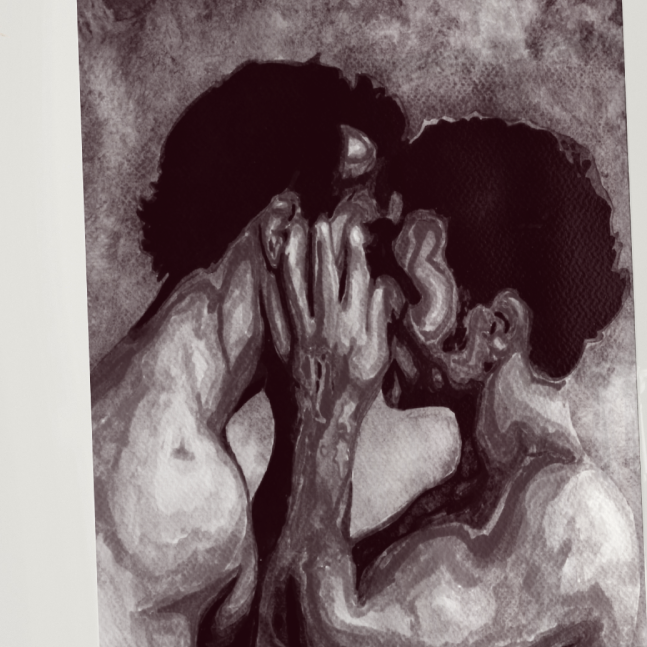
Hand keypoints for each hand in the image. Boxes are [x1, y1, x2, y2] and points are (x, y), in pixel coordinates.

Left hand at [274, 205, 393, 418]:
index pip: (355, 282)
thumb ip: (378, 321)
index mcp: (354, 328)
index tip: (352, 231)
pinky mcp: (279, 347)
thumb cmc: (356, 393)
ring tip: (293, 236)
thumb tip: (379, 287)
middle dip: (322, 248)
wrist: (323, 423)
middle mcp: (326, 328)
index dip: (353, 254)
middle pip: (323, 279)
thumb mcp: (378, 358)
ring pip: (294, 290)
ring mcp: (299, 336)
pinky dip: (269, 292)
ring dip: (294, 260)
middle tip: (320, 223)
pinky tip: (267, 272)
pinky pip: (272, 314)